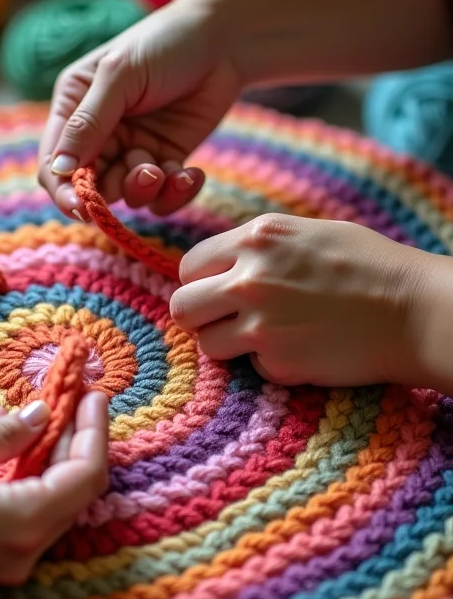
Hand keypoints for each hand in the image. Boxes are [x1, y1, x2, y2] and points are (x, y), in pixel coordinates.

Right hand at [0, 393, 108, 591]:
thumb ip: (9, 433)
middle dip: (80, 442)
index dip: (95, 430)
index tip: (95, 394)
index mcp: (24, 523)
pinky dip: (32, 480)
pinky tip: (21, 447)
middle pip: (75, 492)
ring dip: (56, 460)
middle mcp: (24, 552)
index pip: (86, 474)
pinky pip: (27, 517)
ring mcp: (5, 563)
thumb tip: (43, 414)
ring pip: (53, 505)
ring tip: (54, 415)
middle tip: (78, 399)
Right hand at [38, 0, 241, 219]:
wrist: (224, 38)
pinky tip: (191, 174)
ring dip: (145, 189)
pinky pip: (161, 195)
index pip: (54, 162)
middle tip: (143, 175)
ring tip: (164, 169)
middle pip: (89, 186)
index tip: (82, 206)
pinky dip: (175, 193)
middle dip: (112, 191)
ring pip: (127, 194)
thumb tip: (59, 169)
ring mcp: (132, 149)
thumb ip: (88, 122)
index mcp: (73, 107)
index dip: (63, 189)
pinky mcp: (165, 160)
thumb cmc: (164, 42)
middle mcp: (99, 134)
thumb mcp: (120, 75)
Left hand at [170, 214, 439, 387]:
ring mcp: (261, 324)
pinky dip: (266, 362)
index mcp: (256, 239)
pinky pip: (249, 366)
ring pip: (206, 343)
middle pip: (182, 306)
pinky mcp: (278, 362)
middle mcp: (249, 280)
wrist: (416, 311)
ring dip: (225, 342)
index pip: (189, 265)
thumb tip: (218, 261)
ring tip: (260, 334)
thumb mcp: (307, 232)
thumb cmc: (368, 265)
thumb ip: (256, 245)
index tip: (215, 289)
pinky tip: (297, 347)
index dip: (200, 280)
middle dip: (198, 314)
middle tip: (223, 317)